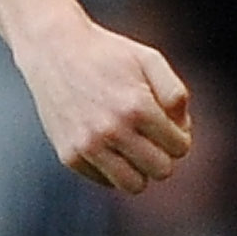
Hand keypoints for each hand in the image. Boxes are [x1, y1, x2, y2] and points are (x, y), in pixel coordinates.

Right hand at [18, 16, 192, 193]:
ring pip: (134, 186)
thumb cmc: (108, 55)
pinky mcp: (68, 156)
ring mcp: (88, 146)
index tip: (167, 123)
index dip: (180, 136)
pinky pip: (105, 181)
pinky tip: (108, 144)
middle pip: (161, 171)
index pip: (180, 147)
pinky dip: (112, 168)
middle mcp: (112, 130)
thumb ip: (176, 94)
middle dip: (163, 155)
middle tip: (151, 136)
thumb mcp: (150, 60)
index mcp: (137, 107)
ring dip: (140, 170)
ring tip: (133, 147)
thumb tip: (182, 130)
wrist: (54, 50)